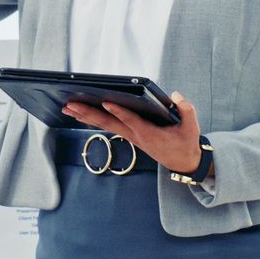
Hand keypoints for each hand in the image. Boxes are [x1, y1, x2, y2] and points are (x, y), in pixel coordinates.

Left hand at [62, 91, 203, 175]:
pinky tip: (81, 115)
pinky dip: (93, 120)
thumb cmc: (185, 142)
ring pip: (104, 125)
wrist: (182, 162)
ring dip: (85, 116)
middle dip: (88, 113)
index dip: (119, 112)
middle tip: (70, 105)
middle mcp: (135, 135)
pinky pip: (108, 126)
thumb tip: (175, 96)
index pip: (131, 120)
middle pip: (108, 123)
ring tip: (67, 108)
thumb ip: (186, 109)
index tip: (106, 103)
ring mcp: (130, 136)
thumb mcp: (192, 126)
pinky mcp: (129, 135)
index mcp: (148, 133)